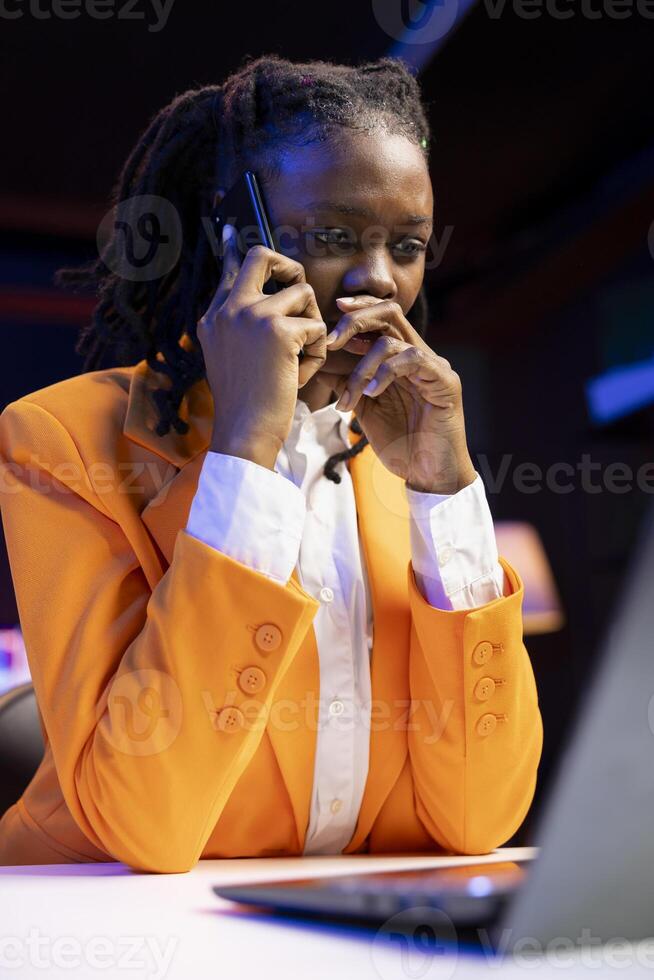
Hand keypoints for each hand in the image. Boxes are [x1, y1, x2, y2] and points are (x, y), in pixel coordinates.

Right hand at [196, 225, 326, 468]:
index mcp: (214, 317)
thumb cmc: (245, 405)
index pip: (228, 270)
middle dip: (290, 267)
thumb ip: (238, 328)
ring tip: (299, 359)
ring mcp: (251, 316)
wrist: (244, 432)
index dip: (234, 249)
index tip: (230, 230)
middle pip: (263, 255)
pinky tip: (300, 375)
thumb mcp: (230, 360)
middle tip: (299, 288)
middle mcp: (228, 309)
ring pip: (303, 294)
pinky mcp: (277, 330)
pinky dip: (317, 353)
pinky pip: (317, 327)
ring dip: (312, 326)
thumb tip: (260, 306)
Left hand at [327, 295, 476, 493]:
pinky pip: (414, 359)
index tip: (332, 311)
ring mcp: (434, 366)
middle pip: (389, 313)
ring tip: (351, 398)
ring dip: (362, 368)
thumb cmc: (400, 444)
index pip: (381, 317)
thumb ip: (349, 383)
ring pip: (393, 341)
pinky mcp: (445, 382)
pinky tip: (373, 394)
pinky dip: (387, 372)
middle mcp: (419, 355)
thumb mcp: (365, 409)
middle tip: (331, 340)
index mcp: (400, 358)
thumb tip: (321, 364)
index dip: (357, 309)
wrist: (428, 476)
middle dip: (356, 321)